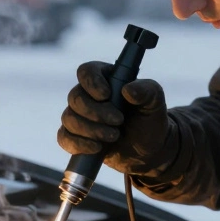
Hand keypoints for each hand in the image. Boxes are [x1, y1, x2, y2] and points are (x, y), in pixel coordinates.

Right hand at [57, 61, 174, 175]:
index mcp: (105, 79)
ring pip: (69, 118)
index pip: (86, 71)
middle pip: (75, 97)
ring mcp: (80, 117)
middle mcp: (88, 95)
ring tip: (114, 136)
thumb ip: (147, 91)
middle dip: (96, 112)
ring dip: (92, 130)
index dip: (92, 82)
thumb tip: (127, 90)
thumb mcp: (155, 102)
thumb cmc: (150, 120)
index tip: (106, 95)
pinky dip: (79, 144)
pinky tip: (97, 147)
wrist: (148, 150)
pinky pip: (64, 138)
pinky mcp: (76, 137)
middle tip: (119, 121)